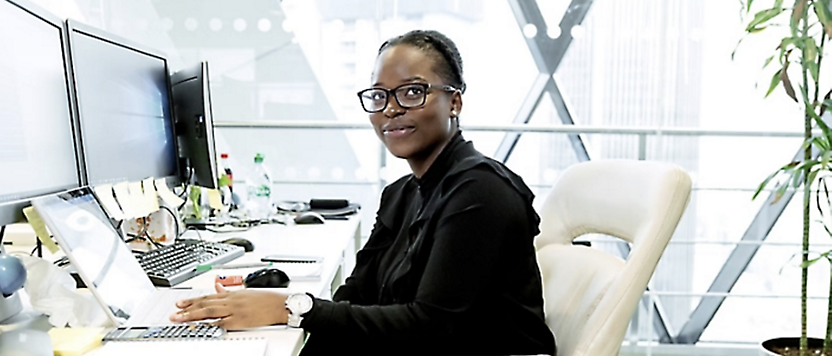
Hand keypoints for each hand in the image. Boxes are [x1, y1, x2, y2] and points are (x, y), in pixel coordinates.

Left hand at [169, 283, 288, 329]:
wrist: (280, 304)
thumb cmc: (267, 299)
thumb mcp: (247, 291)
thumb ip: (230, 290)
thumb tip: (218, 286)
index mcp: (233, 293)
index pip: (208, 296)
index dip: (193, 300)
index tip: (180, 302)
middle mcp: (231, 300)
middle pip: (205, 303)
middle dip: (188, 308)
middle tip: (174, 311)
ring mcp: (235, 310)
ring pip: (209, 311)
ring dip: (193, 314)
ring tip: (180, 318)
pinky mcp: (240, 320)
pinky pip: (221, 322)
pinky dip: (209, 324)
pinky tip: (200, 326)